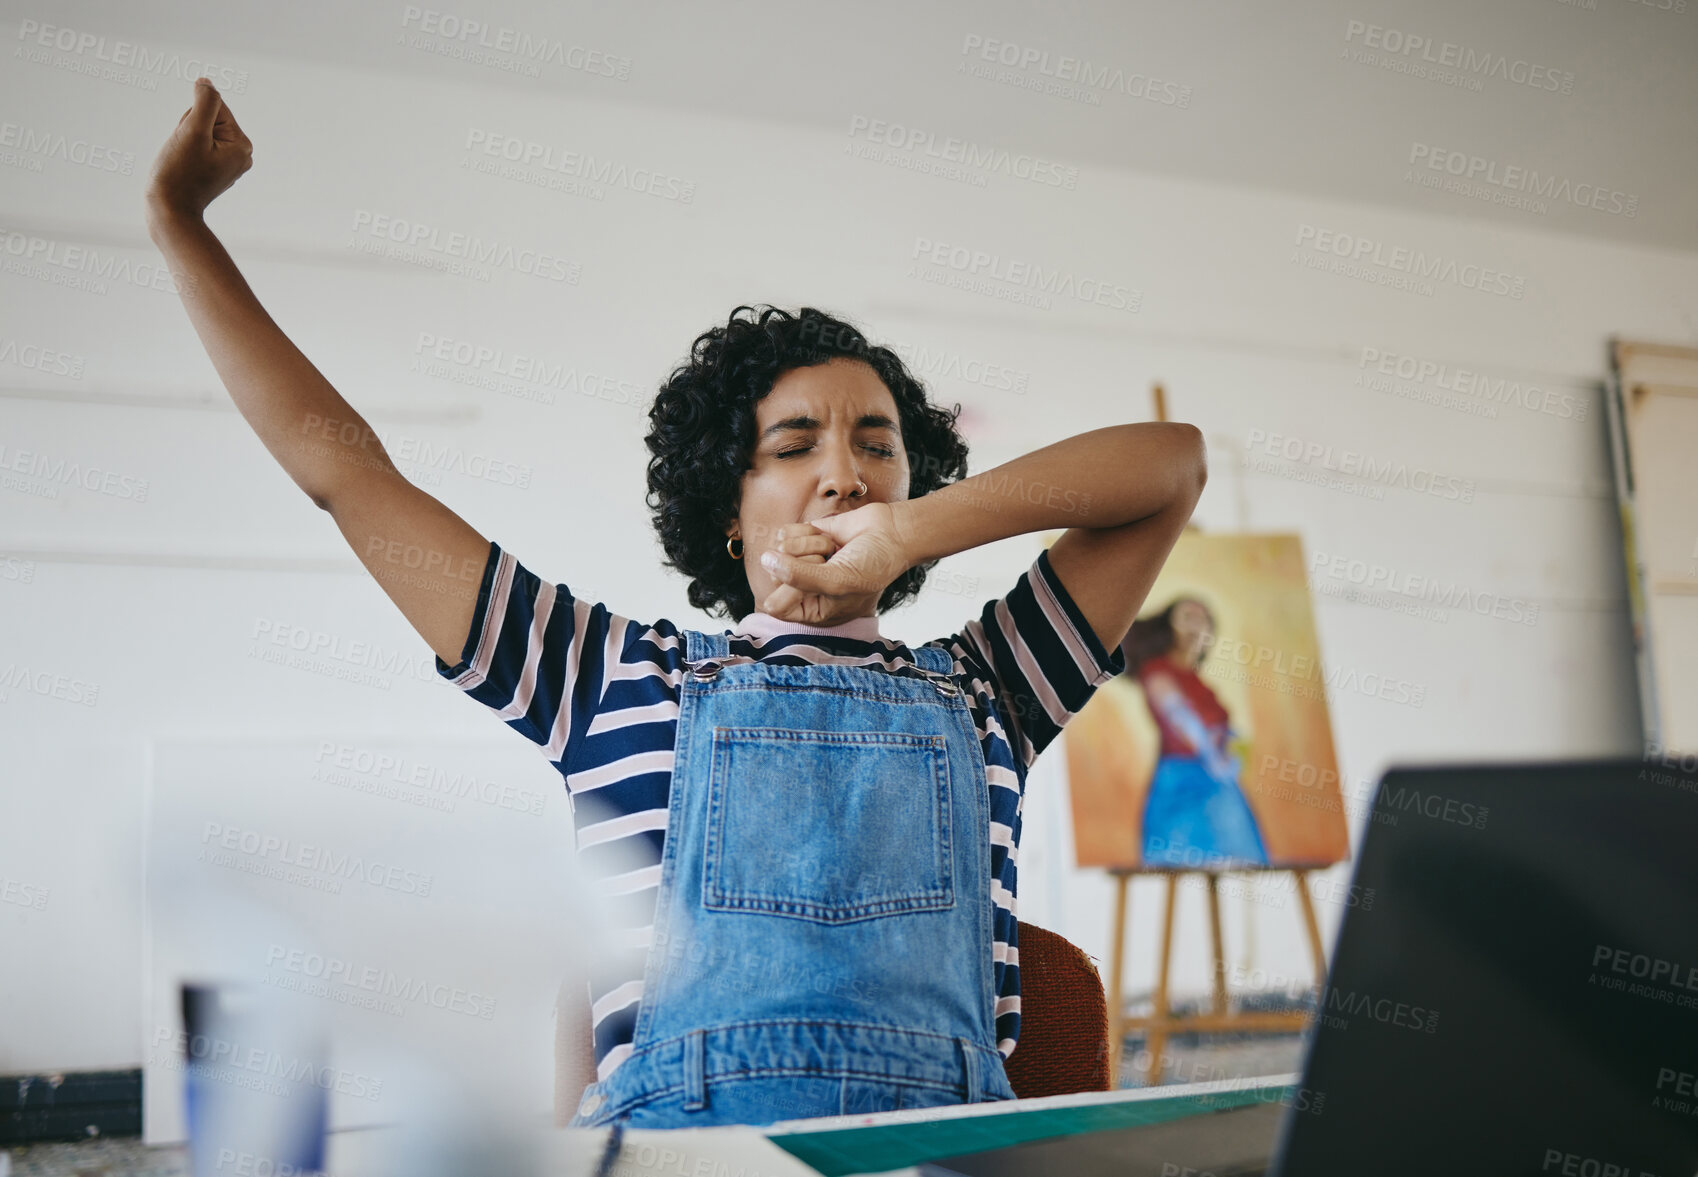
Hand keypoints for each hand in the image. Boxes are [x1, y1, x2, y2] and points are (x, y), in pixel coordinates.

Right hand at [146, 78, 252, 223]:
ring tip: (181, 160)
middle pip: (206, 118)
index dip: (191, 118)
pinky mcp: (213, 171)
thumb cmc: (179, 172)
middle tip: (183, 153)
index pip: (212, 106)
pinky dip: (183, 151)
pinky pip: (194, 146)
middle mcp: (241, 154)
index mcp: (242, 144)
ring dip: (183, 138)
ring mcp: (228, 164)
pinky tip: (183, 169)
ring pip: (197, 131)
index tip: (189, 142)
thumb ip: (204, 101)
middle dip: (188, 128)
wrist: (169, 211)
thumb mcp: (191, 130)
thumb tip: (207, 82)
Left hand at [758, 502, 912, 625]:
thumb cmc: (871, 566)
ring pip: (779, 549)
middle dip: (804, 561)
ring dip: (810, 544)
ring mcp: (800, 561)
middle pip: (774, 574)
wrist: (890, 533)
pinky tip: (828, 537)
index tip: (813, 580)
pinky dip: (807, 531)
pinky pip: (785, 532)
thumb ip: (798, 576)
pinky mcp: (802, 538)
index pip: (776, 606)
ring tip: (834, 550)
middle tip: (830, 561)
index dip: (789, 589)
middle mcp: (802, 587)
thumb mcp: (837, 581)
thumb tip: (765, 560)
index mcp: (811, 610)